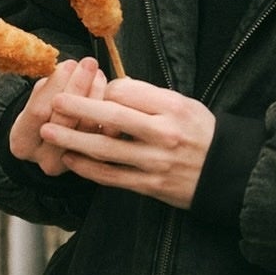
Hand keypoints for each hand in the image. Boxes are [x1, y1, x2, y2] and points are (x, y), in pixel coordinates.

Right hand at [8, 57, 106, 175]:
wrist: (51, 139)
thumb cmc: (43, 112)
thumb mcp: (37, 99)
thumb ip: (49, 86)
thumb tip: (71, 67)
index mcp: (22, 142)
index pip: (38, 111)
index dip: (55, 85)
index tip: (69, 63)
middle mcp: (44, 160)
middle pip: (63, 122)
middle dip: (78, 88)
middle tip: (89, 64)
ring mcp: (69, 166)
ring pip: (87, 130)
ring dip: (96, 97)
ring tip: (99, 75)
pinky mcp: (92, 164)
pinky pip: (104, 137)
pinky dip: (109, 114)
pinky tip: (111, 94)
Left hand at [39, 78, 214, 207]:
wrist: (226, 173)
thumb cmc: (200, 132)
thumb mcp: (183, 104)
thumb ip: (148, 97)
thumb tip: (111, 89)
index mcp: (171, 108)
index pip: (127, 92)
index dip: (104, 89)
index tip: (96, 90)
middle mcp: (163, 134)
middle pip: (111, 116)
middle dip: (78, 108)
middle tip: (54, 103)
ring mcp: (155, 162)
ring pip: (105, 149)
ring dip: (72, 140)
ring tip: (48, 132)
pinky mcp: (150, 185)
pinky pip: (112, 177)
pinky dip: (87, 169)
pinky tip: (70, 160)